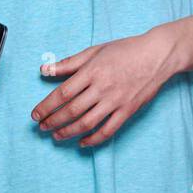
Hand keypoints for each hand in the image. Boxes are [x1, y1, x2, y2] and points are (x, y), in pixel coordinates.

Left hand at [30, 29, 180, 146]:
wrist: (157, 55)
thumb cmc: (125, 50)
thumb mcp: (95, 51)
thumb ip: (69, 63)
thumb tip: (44, 70)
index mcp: (92, 71)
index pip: (62, 93)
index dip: (47, 106)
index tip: (35, 114)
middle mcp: (102, 88)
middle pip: (72, 110)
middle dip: (53, 121)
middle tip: (42, 127)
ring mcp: (116, 101)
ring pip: (87, 123)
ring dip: (68, 132)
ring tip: (57, 136)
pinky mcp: (128, 111)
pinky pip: (108, 130)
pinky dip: (94, 139)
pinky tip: (83, 142)